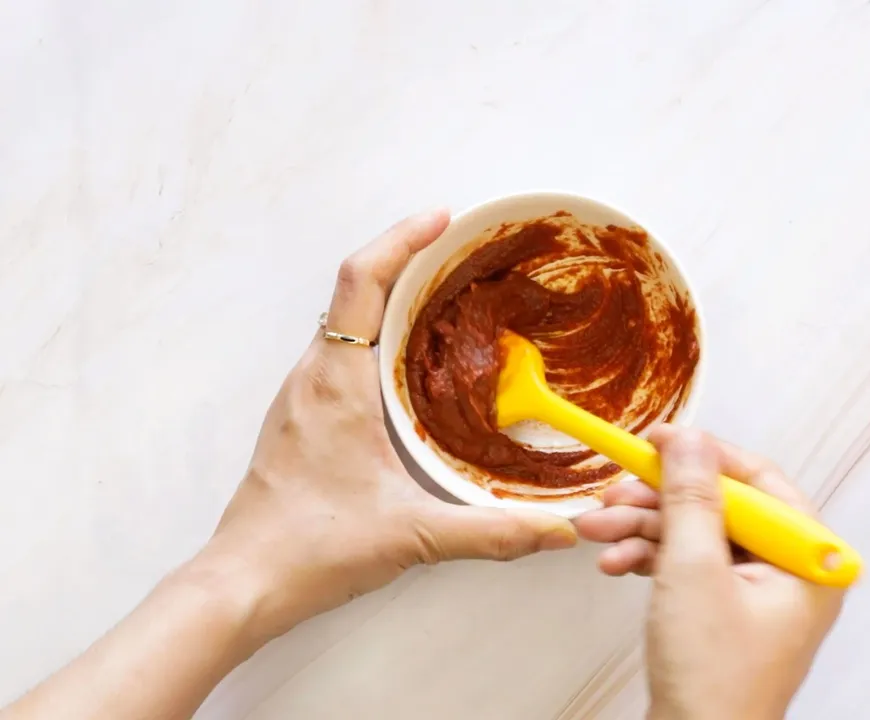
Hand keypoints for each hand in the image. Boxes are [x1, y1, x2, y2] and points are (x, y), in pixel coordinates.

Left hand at [208, 210, 577, 640]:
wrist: (242, 583)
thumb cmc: (312, 548)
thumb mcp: (413, 535)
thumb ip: (493, 532)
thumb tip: (559, 531)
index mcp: (337, 383)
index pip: (361, 281)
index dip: (401, 239)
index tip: (441, 219)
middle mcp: (312, 377)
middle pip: (352, 290)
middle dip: (404, 259)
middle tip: (457, 251)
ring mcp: (301, 397)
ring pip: (343, 323)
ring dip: (388, 298)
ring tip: (442, 296)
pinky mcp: (301, 419)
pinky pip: (338, 354)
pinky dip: (375, 336)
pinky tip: (408, 367)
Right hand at [576, 427, 843, 719]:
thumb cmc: (712, 683)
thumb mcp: (694, 572)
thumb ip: (691, 497)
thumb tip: (690, 440)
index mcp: (806, 561)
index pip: (758, 481)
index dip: (704, 455)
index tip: (658, 439)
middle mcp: (788, 574)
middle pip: (719, 507)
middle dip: (658, 500)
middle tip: (614, 490)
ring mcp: (756, 595)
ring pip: (696, 535)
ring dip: (643, 528)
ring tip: (597, 531)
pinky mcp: (724, 612)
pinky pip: (687, 566)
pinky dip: (650, 559)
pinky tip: (615, 562)